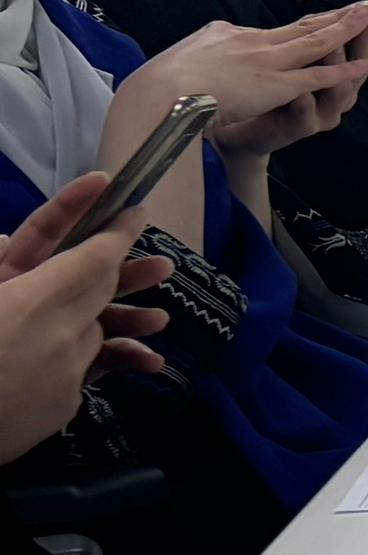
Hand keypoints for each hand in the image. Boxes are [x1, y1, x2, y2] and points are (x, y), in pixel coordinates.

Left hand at [0, 193, 161, 450]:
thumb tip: (5, 240)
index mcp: (11, 277)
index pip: (45, 232)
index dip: (75, 205)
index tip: (109, 182)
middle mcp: (32, 299)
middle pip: (84, 273)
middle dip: (125, 266)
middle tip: (164, 265)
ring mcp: (50, 336)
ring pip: (98, 315)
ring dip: (133, 312)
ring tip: (160, 318)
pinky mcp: (62, 372)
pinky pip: (98, 358)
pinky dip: (126, 357)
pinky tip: (149, 362)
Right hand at [122, 5, 367, 163]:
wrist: (159, 93)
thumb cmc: (163, 82)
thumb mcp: (187, 54)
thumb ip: (209, 47)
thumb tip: (218, 37)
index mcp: (230, 35)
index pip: (277, 30)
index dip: (306, 23)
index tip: (327, 17)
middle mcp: (255, 42)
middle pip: (304, 26)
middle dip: (336, 16)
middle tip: (363, 4)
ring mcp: (268, 62)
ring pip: (317, 42)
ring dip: (347, 29)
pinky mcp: (276, 84)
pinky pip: (318, 76)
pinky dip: (343, 71)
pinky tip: (364, 65)